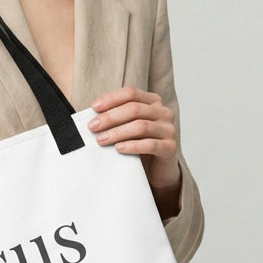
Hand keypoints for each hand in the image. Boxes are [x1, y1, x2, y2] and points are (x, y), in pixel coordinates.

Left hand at [89, 87, 181, 218]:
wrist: (157, 169)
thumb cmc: (139, 144)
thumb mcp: (127, 127)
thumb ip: (115, 118)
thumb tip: (91, 117)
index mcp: (152, 101)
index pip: (131, 93)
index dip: (111, 99)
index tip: (94, 108)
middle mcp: (163, 112)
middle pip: (134, 109)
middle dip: (110, 117)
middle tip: (93, 127)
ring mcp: (168, 130)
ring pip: (141, 126)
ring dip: (118, 132)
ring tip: (101, 140)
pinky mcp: (170, 148)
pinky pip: (150, 144)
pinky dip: (132, 146)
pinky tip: (119, 149)